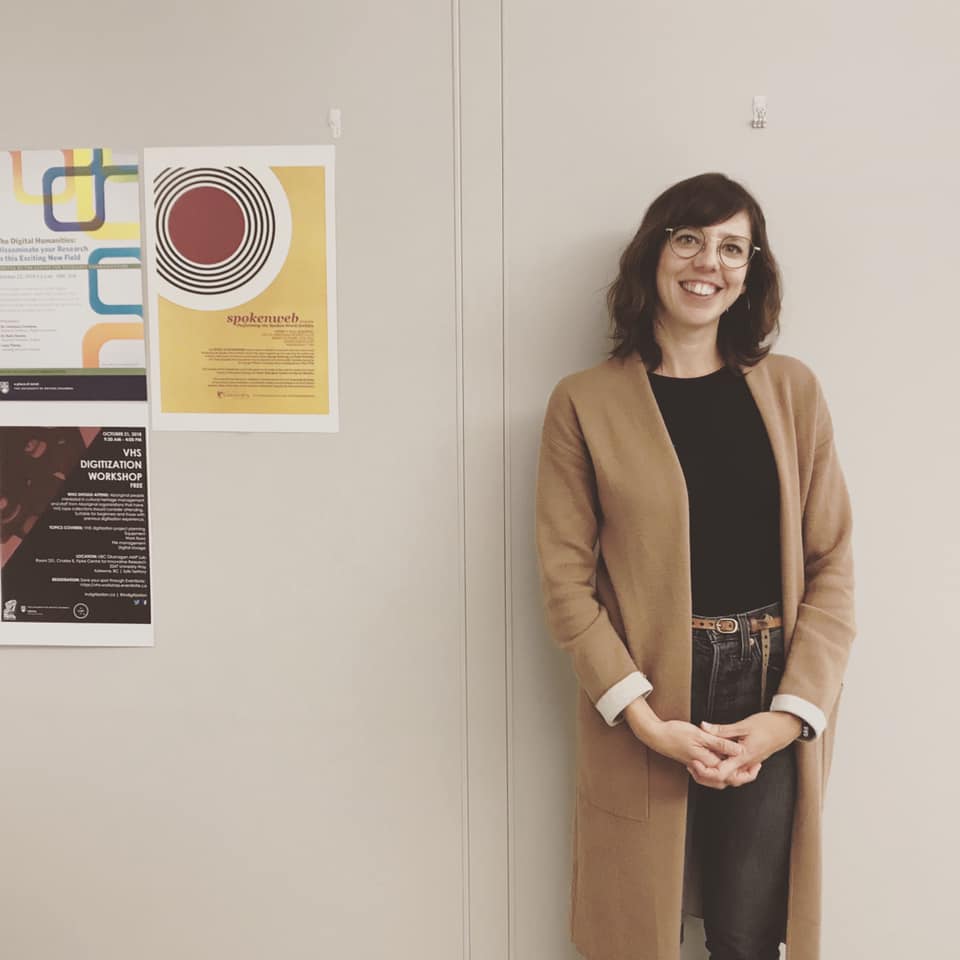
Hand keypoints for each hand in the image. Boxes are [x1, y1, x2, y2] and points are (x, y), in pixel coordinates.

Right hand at [641, 718, 744, 770]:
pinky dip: (720, 769)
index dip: (746, 770)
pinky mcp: (694, 762)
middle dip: (742, 776)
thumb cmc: (674, 733)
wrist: (655, 735)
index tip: (756, 762)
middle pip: (727, 779)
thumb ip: (720, 743)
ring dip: (731, 773)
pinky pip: (711, 771)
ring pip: (719, 777)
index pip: (732, 773)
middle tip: (754, 766)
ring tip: (742, 764)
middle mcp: (703, 768)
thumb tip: (739, 751)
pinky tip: (723, 758)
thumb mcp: (700, 735)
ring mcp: (698, 766)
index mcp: (707, 762)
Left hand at [687, 712, 801, 789]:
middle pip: (724, 779)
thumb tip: (704, 727)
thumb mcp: (743, 725)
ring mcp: (749, 764)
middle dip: (707, 776)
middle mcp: (746, 764)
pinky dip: (724, 768)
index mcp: (743, 756)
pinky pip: (736, 770)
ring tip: (701, 763)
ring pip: (730, 777)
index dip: (706, 771)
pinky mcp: (750, 761)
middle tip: (693, 765)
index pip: (722, 773)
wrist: (785, 727)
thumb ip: (722, 729)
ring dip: (715, 773)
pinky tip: (717, 759)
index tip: (694, 762)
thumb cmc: (767, 725)